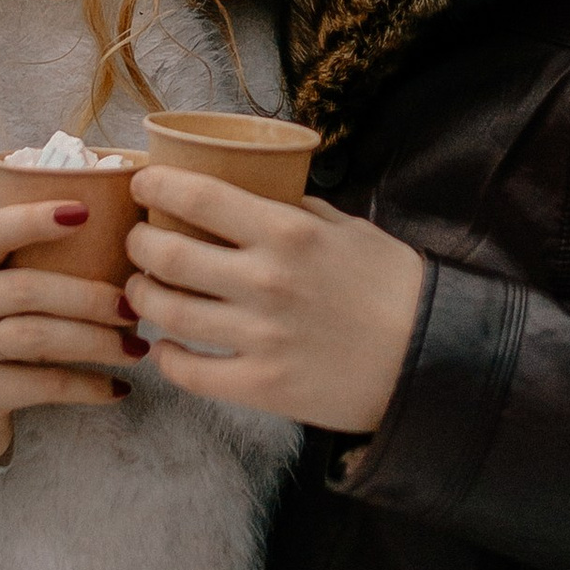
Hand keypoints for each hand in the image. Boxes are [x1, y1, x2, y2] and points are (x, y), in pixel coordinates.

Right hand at [0, 204, 144, 465]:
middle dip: (88, 296)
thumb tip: (123, 242)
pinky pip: (42, 385)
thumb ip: (32, 267)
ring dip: (95, 342)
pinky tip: (117, 388)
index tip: (84, 212)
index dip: (34, 220)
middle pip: (27, 289)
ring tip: (136, 348)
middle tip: (133, 305)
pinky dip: (86, 386)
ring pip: (37, 337)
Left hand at [124, 169, 423, 432]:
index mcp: (287, 232)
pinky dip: (168, 359)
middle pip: (167, 254)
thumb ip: (297, 211)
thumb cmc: (394, 287)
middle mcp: (266, 280)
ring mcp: (260, 336)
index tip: (142, 183)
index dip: (156, 186)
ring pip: (168, 312)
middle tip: (138, 241)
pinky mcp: (262, 386)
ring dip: (143, 297)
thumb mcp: (348, 230)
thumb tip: (253, 193)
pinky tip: (167, 348)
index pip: (198, 196)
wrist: (431, 358)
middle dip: (139, 243)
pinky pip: (191, 373)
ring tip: (142, 291)